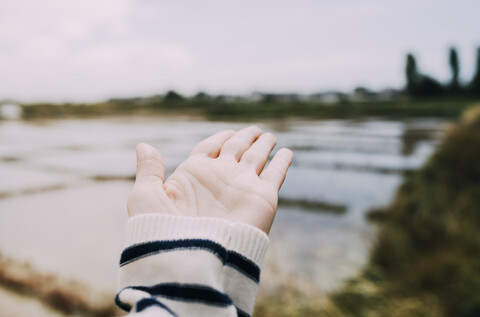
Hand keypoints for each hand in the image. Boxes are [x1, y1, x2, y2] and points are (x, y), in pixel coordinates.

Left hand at [127, 126, 292, 232]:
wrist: (191, 259)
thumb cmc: (163, 231)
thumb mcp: (146, 196)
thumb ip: (149, 170)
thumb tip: (143, 146)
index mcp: (194, 175)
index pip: (210, 147)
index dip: (220, 138)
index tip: (229, 132)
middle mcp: (220, 178)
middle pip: (236, 149)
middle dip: (245, 138)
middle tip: (255, 130)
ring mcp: (242, 186)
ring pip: (257, 158)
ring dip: (264, 146)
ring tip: (270, 136)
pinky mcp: (262, 197)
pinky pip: (276, 174)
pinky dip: (283, 163)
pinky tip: (287, 153)